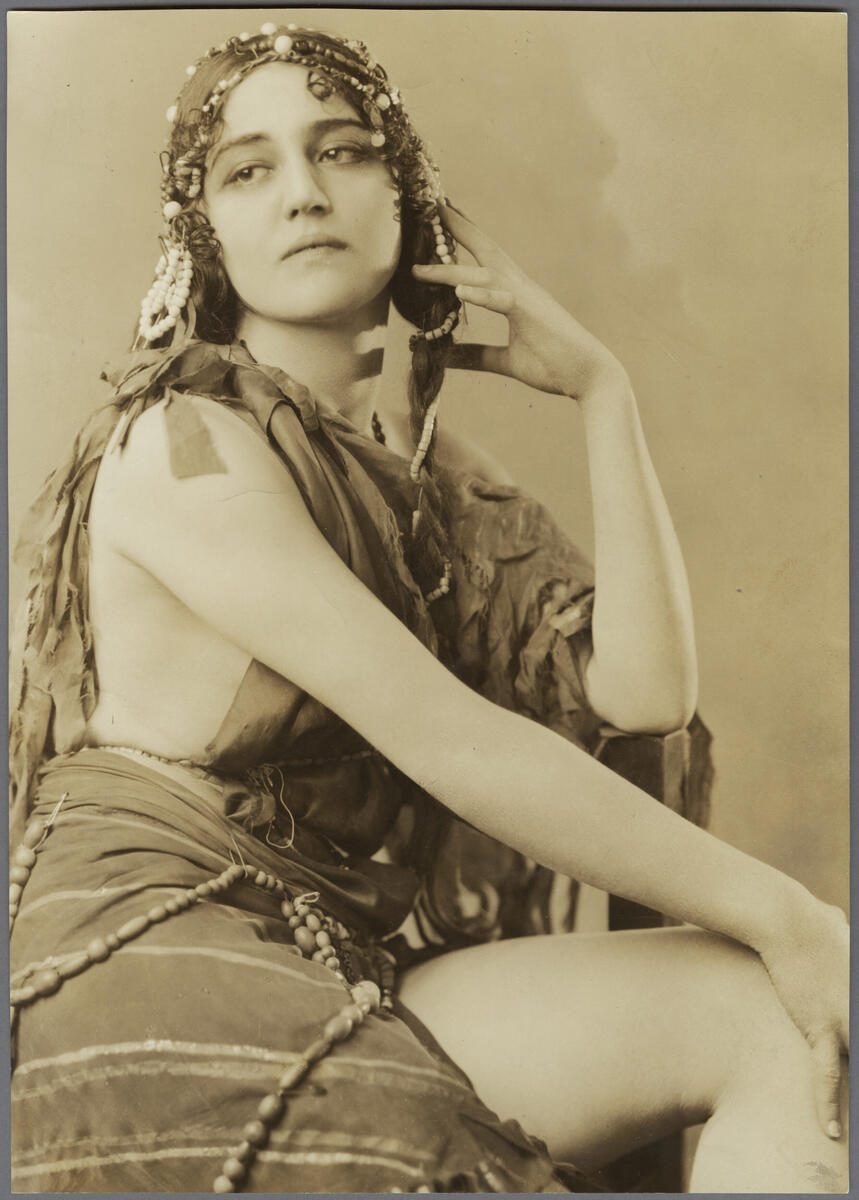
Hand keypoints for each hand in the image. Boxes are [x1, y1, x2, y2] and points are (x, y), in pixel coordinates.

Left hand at [411, 204, 625, 400]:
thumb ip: (477, 356)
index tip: (442, 218)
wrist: (591, 378)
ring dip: (450, 271)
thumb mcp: (507, 362)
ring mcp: (527, 298)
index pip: (486, 260)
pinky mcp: (532, 315)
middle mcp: (520, 287)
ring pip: (484, 275)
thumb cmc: (554, 366)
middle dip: (459, 227)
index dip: (464, 238)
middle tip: (432, 205)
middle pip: (485, 249)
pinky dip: (481, 295)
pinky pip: (503, 300)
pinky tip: (459, 291)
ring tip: (419, 269)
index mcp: (516, 294)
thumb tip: (447, 357)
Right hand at [758, 895, 848, 1138]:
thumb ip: (845, 935)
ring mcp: (848, 1022)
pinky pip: (827, 1075)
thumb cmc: (810, 917)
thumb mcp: (841, 927)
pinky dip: (827, 1105)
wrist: (786, 919)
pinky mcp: (820, 1028)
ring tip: (858, 1138)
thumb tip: (837, 922)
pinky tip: (833, 1131)